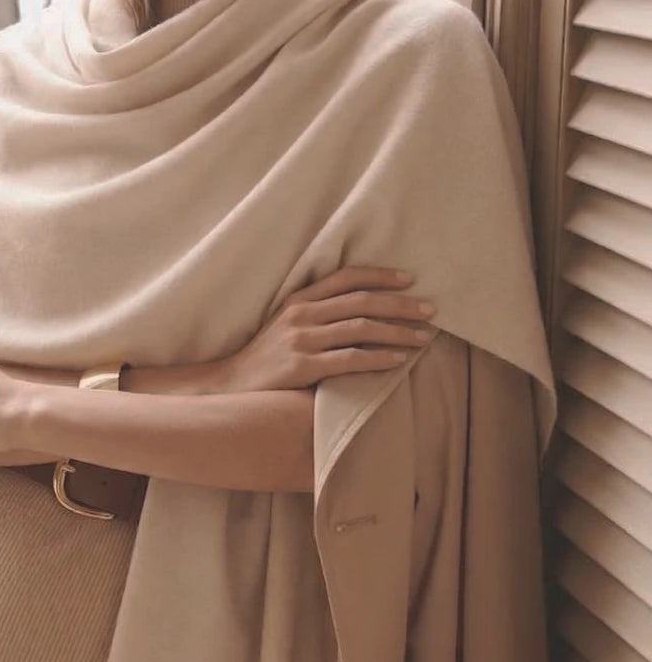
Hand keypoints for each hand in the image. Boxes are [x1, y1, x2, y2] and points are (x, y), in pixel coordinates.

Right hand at [218, 266, 437, 392]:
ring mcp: (301, 340)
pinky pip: (349, 358)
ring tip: (423, 336)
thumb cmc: (266, 359)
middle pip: (360, 300)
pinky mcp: (302, 366)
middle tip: (429, 309)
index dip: (380, 275)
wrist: (231, 385)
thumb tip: (363, 313)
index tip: (409, 279)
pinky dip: (378, 357)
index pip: (346, 277)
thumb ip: (317, 315)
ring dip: (397, 330)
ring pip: (360, 327)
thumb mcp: (286, 326)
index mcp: (299, 300)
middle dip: (399, 303)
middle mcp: (301, 314)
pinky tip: (398, 359)